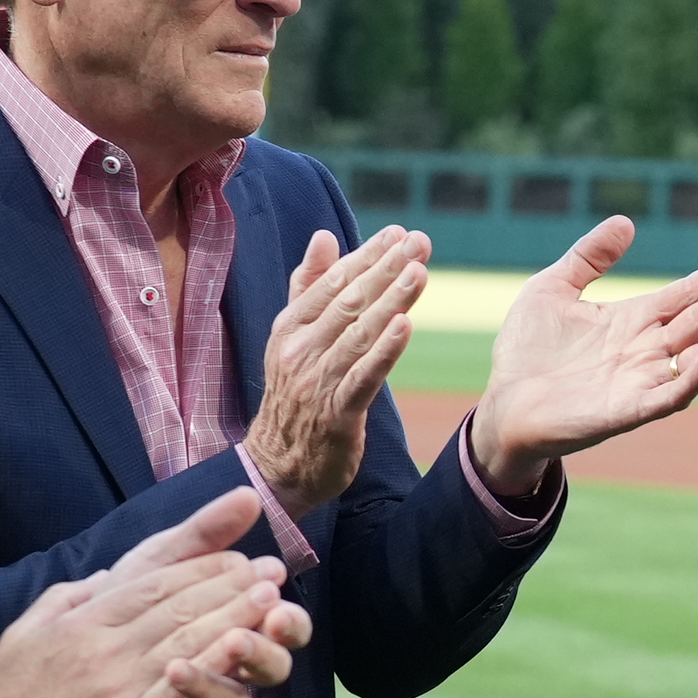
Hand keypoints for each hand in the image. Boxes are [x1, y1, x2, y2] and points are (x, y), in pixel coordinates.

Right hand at [0, 492, 312, 697]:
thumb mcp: (26, 630)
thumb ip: (68, 597)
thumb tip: (104, 577)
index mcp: (82, 619)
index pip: (152, 582)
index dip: (200, 566)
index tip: (237, 555)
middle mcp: (103, 646)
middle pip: (177, 607)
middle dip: (229, 586)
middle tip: (272, 571)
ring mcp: (116, 686)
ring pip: (185, 644)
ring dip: (234, 620)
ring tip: (272, 602)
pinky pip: (178, 696)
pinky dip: (213, 674)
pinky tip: (243, 659)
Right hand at [240, 225, 433, 514]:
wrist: (278, 464)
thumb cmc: (294, 393)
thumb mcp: (294, 336)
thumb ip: (310, 286)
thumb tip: (324, 236)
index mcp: (290, 326)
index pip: (333, 282)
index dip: (367, 256)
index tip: (399, 233)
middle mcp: (300, 349)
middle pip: (349, 302)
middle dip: (386, 269)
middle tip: (419, 242)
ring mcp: (316, 381)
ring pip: (359, 334)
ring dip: (392, 301)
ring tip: (419, 272)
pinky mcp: (337, 414)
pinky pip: (363, 376)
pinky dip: (384, 351)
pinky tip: (407, 326)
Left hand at [468, 216, 697, 496]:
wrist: (502, 406)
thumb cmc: (526, 352)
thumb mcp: (552, 289)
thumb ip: (588, 257)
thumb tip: (625, 222)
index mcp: (633, 321)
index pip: (685, 295)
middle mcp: (646, 351)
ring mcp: (641, 382)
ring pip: (697, 357)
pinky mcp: (627, 411)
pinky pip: (668, 397)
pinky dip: (691, 379)